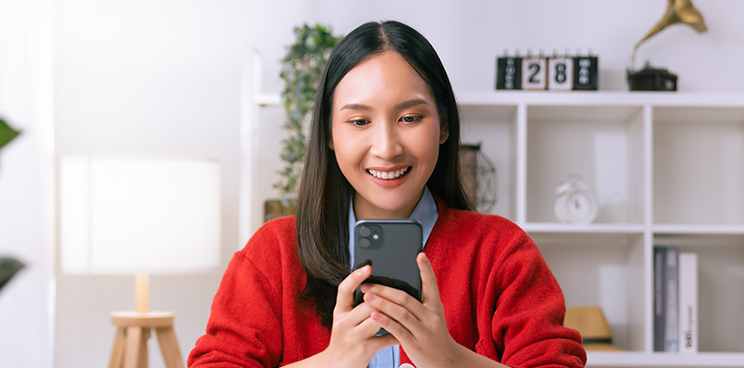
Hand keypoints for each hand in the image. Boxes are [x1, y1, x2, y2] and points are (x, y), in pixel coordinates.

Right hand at [318, 264, 398, 367]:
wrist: (335, 367)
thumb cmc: (346, 340)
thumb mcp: (345, 322)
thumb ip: (357, 307)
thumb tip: (378, 288)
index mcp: (339, 312)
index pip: (343, 290)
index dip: (355, 277)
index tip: (368, 266)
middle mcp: (343, 323)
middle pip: (366, 304)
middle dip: (385, 298)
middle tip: (401, 292)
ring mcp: (353, 337)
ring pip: (377, 319)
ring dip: (393, 315)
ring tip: (406, 310)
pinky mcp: (364, 350)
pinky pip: (385, 338)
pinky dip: (397, 334)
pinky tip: (405, 331)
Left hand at [361, 253, 464, 367]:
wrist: (447, 362)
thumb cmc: (435, 337)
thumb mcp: (433, 318)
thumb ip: (418, 305)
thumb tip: (396, 290)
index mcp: (435, 307)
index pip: (431, 285)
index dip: (426, 269)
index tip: (419, 254)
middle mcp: (431, 317)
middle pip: (407, 298)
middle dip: (385, 289)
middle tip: (368, 283)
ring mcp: (424, 331)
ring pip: (401, 313)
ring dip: (382, 303)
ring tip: (366, 296)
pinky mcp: (415, 344)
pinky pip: (398, 330)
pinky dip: (385, 321)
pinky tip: (373, 315)